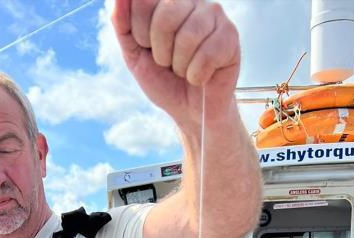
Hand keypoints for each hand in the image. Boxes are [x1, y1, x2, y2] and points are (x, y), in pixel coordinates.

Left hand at [112, 0, 240, 127]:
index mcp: (167, 0)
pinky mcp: (231, 36)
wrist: (189, 111)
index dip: (141, 34)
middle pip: (166, 16)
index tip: (150, 49)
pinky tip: (201, 77)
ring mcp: (214, 15)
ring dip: (180, 65)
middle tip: (169, 63)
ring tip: (185, 70)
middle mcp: (192, 1)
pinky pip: (207, 55)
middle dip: (161, 51)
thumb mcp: (134, 54)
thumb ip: (122, 24)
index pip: (143, 1)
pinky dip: (197, 75)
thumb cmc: (164, 80)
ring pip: (188, 36)